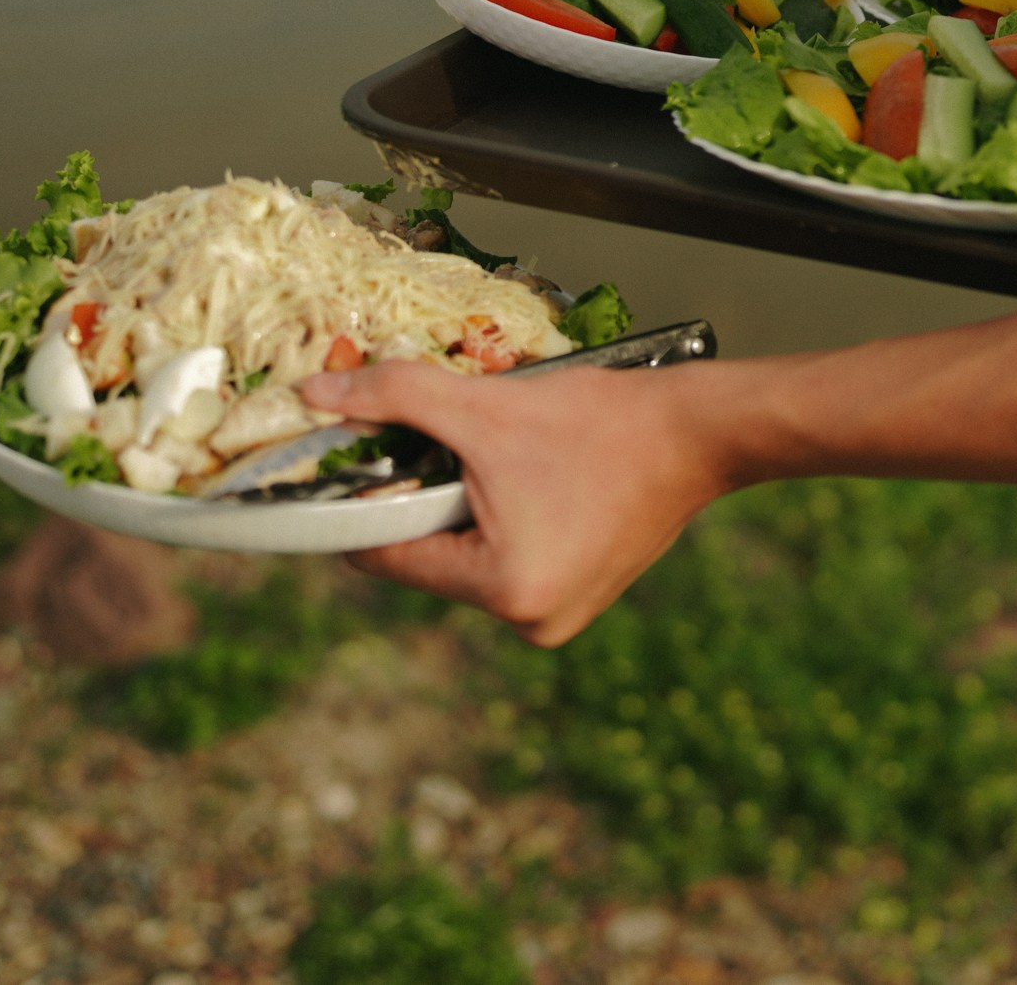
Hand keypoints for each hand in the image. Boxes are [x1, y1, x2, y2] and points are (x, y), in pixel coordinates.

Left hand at [297, 361, 730, 645]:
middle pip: (430, 557)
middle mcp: (531, 622)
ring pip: (469, 555)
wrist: (699, 432)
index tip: (347, 458)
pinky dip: (501, 516)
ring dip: (463, 505)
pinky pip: (510, 557)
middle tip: (432, 440)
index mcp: (504, 591)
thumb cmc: (602, 423)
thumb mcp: (485, 406)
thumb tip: (317, 393)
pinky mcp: (581, 594)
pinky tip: (523, 474)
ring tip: (489, 453)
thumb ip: (393, 398)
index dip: (361, 502)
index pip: (390, 555)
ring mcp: (560, 614)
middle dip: (423, 497)